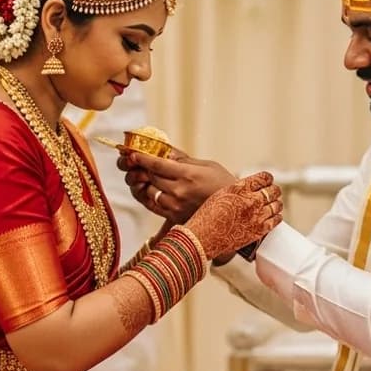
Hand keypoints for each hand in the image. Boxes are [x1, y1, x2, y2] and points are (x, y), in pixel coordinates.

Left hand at [119, 149, 237, 223]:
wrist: (237, 210)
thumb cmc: (223, 184)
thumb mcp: (207, 165)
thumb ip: (184, 160)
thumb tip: (165, 152)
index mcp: (188, 175)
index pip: (157, 165)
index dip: (142, 158)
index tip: (133, 154)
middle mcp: (179, 191)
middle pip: (151, 177)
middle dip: (142, 169)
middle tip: (137, 164)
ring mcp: (176, 206)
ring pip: (150, 192)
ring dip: (145, 184)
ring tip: (147, 178)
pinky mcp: (176, 218)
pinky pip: (154, 206)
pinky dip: (149, 197)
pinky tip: (151, 191)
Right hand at [184, 172, 282, 259]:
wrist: (201, 238)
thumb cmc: (206, 216)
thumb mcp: (220, 193)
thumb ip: (237, 188)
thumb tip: (248, 187)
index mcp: (240, 188)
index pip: (264, 178)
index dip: (267, 179)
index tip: (268, 181)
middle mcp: (250, 200)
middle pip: (273, 191)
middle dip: (274, 190)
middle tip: (274, 192)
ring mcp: (256, 216)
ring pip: (276, 205)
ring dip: (276, 203)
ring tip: (275, 203)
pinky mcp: (258, 230)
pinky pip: (275, 220)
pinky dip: (277, 217)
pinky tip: (275, 216)